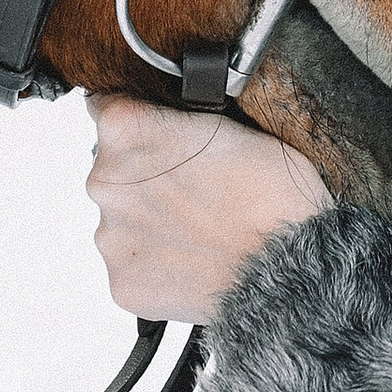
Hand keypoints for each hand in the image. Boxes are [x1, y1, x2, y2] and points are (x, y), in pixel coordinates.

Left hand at [85, 94, 332, 322]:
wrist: (286, 267)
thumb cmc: (272, 196)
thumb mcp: (232, 122)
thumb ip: (178, 119)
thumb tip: (165, 123)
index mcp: (125, 129)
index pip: (107, 108)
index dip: (142, 123)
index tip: (162, 137)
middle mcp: (104, 182)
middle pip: (114, 171)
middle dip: (147, 178)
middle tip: (195, 191)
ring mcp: (110, 237)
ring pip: (123, 221)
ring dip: (152, 223)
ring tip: (199, 231)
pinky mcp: (122, 282)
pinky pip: (132, 267)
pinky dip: (157, 265)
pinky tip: (192, 261)